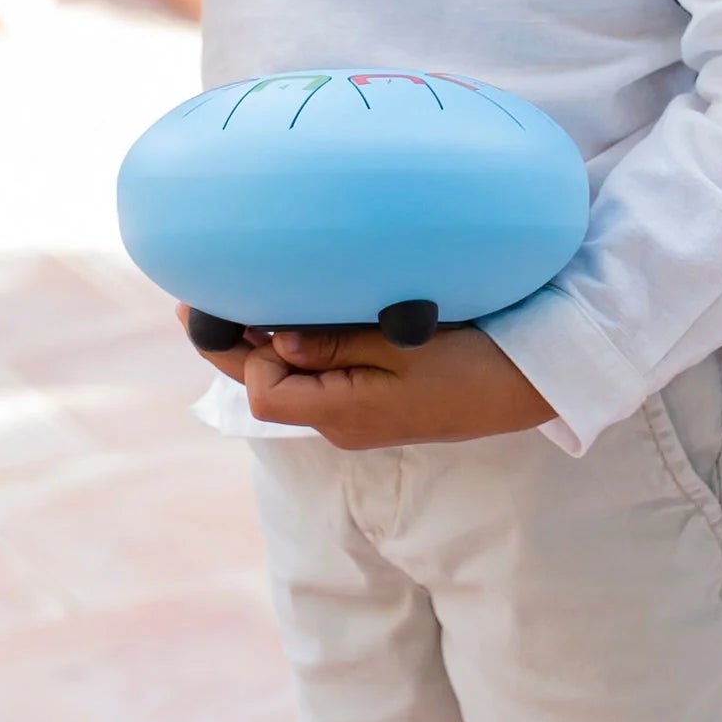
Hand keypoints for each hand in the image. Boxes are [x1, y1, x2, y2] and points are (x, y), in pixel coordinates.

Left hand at [186, 310, 554, 448]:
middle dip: (230, 345)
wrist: (526, 386)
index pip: (263, 390)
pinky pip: (317, 376)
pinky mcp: (373, 400)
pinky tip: (293, 317)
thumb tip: (273, 338)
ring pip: (288, 381)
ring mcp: (356, 415)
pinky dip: (298, 348)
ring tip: (239, 298)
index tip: (245, 304)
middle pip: (265, 388)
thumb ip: (336, 342)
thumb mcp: (402, 347)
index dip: (245, 351)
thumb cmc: (471, 363)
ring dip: (263, 344)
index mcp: (343, 415)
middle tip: (195, 301)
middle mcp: (341, 423)